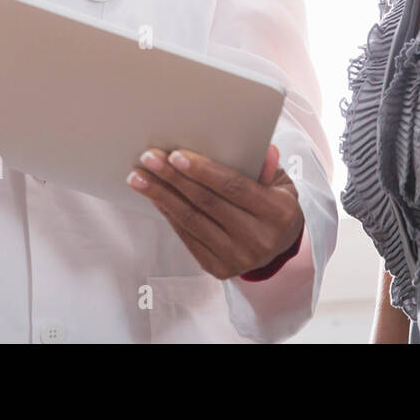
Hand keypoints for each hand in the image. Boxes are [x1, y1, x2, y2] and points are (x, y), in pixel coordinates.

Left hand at [126, 144, 302, 279]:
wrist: (278, 248)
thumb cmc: (274, 205)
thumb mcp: (281, 183)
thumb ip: (268, 166)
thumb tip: (263, 150)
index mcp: (278, 213)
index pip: (234, 187)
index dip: (204, 171)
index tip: (176, 155)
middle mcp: (259, 239)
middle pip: (207, 203)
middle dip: (173, 178)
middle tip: (148, 158)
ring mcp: (238, 258)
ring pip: (192, 221)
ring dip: (161, 196)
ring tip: (139, 177)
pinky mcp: (219, 268)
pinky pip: (187, 237)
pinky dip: (169, 214)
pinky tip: (155, 197)